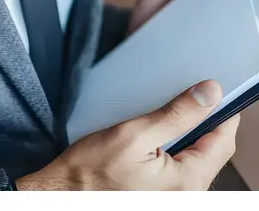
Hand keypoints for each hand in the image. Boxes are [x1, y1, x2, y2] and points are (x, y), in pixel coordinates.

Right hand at [16, 80, 238, 190]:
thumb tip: (210, 93)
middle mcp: (188, 197)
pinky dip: (174, 147)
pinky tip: (155, 135)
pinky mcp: (162, 197)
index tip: (213, 88)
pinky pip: (181, 168)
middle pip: (211, 150)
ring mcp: (176, 199)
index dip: (221, 111)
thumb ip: (177, 115)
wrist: (64, 195)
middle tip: (184, 95)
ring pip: (196, 158)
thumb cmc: (91, 172)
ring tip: (165, 115)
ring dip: (186, 134)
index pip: (222, 141)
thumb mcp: (134, 134)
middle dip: (202, 121)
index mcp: (188, 185)